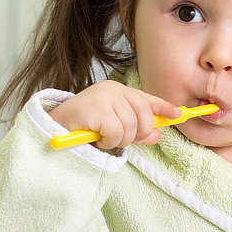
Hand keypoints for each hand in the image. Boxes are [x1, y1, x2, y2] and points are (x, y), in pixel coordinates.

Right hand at [48, 81, 180, 149]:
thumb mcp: (114, 128)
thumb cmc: (84, 127)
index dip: (164, 107)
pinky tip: (97, 139)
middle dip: (137, 134)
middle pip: (145, 116)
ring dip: (119, 140)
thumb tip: (157, 134)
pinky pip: (117, 132)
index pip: (147, 99)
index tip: (178, 115)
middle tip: (119, 139)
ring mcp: (105, 97)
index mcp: (119, 91)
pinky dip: (109, 142)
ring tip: (103, 138)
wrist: (53, 128)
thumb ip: (136, 131)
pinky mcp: (97, 108)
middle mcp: (113, 90)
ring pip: (131, 127)